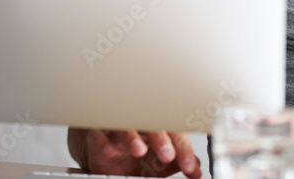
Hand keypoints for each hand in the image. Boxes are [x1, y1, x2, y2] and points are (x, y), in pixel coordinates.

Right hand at [69, 128, 201, 178]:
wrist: (104, 151)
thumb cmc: (135, 152)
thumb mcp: (159, 160)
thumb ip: (178, 162)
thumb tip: (196, 170)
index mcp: (159, 127)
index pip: (176, 134)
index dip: (184, 150)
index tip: (190, 167)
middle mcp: (140, 124)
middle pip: (153, 124)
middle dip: (162, 139)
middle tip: (168, 155)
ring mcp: (118, 127)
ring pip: (126, 125)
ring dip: (133, 137)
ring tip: (139, 150)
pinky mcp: (97, 135)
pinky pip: (99, 135)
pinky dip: (104, 142)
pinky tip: (111, 151)